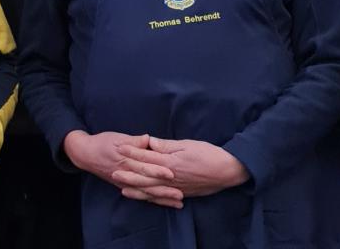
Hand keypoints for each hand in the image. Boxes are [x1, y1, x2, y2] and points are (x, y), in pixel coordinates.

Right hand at [63, 130, 181, 208]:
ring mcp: (126, 183)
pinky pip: (141, 195)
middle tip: (180, 193)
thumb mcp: (117, 138)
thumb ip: (133, 140)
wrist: (86, 154)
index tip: (172, 172)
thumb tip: (147, 139)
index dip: (158, 169)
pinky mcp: (125, 187)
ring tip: (178, 201)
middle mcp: (127, 174)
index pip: (145, 166)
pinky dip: (153, 200)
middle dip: (164, 189)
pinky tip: (165, 203)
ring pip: (146, 192)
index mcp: (126, 160)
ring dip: (162, 197)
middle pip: (148, 183)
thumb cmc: (103, 142)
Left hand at [114, 137, 247, 199]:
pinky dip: (150, 198)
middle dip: (129, 173)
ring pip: (151, 190)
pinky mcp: (181, 194)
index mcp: (170, 162)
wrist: (226, 171)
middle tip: (113, 171)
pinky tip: (143, 198)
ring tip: (122, 188)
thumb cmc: (208, 154)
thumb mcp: (187, 144)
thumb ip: (167, 145)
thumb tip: (149, 141)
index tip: (119, 147)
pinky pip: (161, 198)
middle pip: (145, 176)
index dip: (132, 152)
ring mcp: (175, 187)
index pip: (147, 156)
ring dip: (136, 188)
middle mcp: (170, 177)